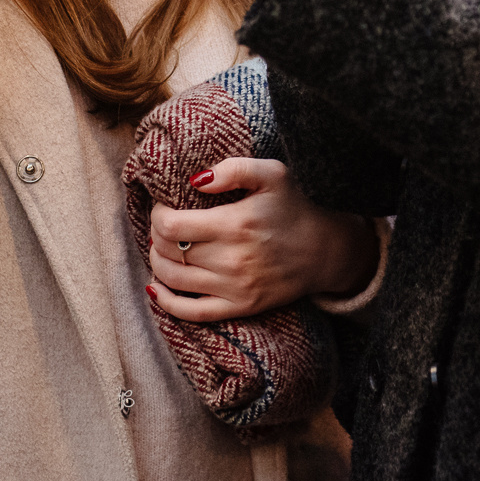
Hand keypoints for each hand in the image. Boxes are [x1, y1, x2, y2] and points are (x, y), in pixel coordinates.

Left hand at [145, 158, 379, 321]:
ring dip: (158, 263)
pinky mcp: (239, 307)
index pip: (171, 226)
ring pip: (173, 280)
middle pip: (169, 252)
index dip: (158, 214)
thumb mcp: (272, 174)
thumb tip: (195, 179)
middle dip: (157, 236)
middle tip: (165, 226)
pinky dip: (166, 302)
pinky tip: (156, 288)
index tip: (165, 206)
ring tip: (163, 248)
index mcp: (235, 224)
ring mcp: (234, 287)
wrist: (323, 251)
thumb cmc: (293, 208)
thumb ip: (233, 169)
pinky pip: (192, 312)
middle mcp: (232, 259)